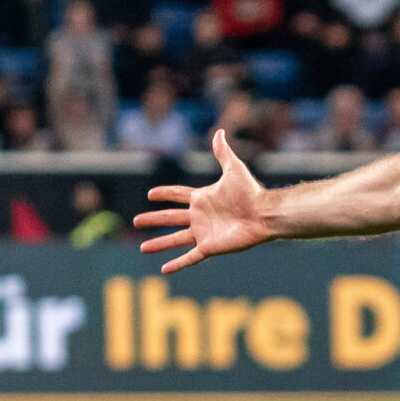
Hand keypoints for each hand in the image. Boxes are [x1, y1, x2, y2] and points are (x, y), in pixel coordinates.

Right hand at [133, 129, 273, 273]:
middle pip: (170, 218)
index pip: (177, 195)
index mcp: (202, 198)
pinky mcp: (209, 247)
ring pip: (175, 240)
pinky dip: (177, 264)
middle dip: (153, 219)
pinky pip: (189, 257)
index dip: (164, 194)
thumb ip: (222, 152)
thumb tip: (219, 131)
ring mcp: (203, 233)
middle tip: (136, 221)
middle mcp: (200, 216)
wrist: (263, 214)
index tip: (150, 194)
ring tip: (142, 248)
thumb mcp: (233, 168)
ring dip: (158, 244)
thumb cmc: (250, 192)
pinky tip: (164, 269)